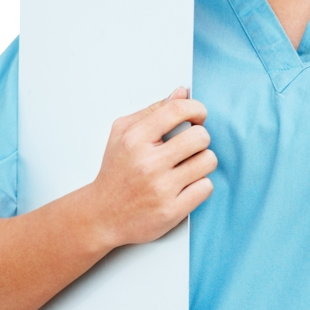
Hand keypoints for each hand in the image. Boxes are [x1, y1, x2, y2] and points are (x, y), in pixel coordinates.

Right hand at [90, 87, 216, 248]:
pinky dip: (200, 185)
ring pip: (208, 161)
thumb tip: (181, 92)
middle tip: (190, 146)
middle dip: (200, 138)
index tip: (198, 116)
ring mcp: (161, 188)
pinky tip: (185, 186)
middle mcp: (148, 163)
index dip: (197, 109)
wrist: (102, 216)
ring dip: (202, 162)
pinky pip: (206, 187)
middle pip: (200, 137)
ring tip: (188, 166)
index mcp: (135, 139)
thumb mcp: (122, 134)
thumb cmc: (115, 173)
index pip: (178, 110)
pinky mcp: (171, 211)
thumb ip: (152, 111)